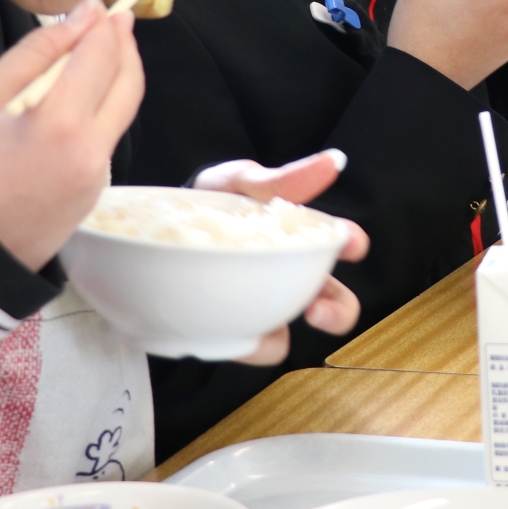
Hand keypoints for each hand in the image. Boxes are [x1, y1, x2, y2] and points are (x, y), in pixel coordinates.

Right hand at [0, 0, 142, 269]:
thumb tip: (74, 21)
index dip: (102, 23)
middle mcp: (92, 155)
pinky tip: (77, 97)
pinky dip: (100, 111)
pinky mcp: (93, 197)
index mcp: (61, 127)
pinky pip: (105, 142)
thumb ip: (31, 55)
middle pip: (129, 85)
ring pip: (121, 115)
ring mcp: (98, 181)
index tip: (97, 1)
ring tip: (95, 51)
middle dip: (125, 46)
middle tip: (115, 18)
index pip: (99, 57)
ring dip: (116, 78)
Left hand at [192, 151, 369, 365]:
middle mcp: (290, 277)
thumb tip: (334, 161)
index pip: (339, 243)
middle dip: (337, 312)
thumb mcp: (243, 182)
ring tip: (273, 326)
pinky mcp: (238, 332)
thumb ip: (284, 180)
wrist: (156, 225)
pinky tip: (235, 329)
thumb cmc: (213, 200)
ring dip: (289, 333)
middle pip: (334, 304)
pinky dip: (250, 344)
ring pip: (297, 334)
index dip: (351, 243)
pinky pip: (255, 347)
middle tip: (317, 309)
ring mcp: (266, 307)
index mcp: (299, 238)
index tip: (351, 244)